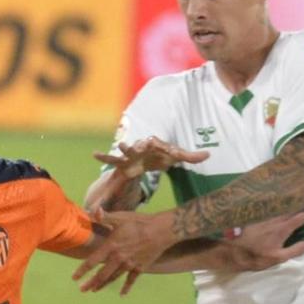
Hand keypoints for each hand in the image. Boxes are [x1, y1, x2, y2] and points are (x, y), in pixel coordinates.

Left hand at [75, 207, 179, 293]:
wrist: (161, 231)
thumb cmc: (139, 222)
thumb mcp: (121, 217)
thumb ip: (105, 217)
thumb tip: (92, 211)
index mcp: (111, 246)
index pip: (92, 261)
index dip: (82, 270)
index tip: (74, 278)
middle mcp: (118, 258)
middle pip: (101, 274)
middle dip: (91, 283)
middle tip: (82, 290)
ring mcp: (129, 264)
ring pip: (113, 278)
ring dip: (103, 285)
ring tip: (95, 290)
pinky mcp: (140, 267)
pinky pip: (131, 280)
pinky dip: (126, 287)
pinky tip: (122, 294)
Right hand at [86, 139, 207, 210]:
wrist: (148, 156)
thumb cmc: (162, 155)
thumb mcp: (176, 156)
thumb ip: (191, 156)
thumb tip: (209, 154)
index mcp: (154, 145)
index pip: (155, 144)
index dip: (154, 144)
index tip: (153, 142)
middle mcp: (140, 147)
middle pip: (137, 146)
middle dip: (133, 146)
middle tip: (132, 145)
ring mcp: (130, 154)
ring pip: (122, 152)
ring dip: (118, 150)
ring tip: (112, 148)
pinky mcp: (122, 162)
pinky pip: (111, 159)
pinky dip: (103, 156)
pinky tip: (94, 154)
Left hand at [205, 210, 303, 273]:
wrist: (233, 250)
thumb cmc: (256, 256)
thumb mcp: (278, 258)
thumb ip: (295, 250)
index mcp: (282, 228)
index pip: (300, 218)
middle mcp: (275, 220)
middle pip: (292, 209)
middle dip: (302, 205)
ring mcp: (265, 217)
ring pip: (281, 208)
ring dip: (291, 205)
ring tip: (297, 202)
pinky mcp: (257, 218)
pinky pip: (272, 210)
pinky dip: (279, 208)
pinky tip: (279, 209)